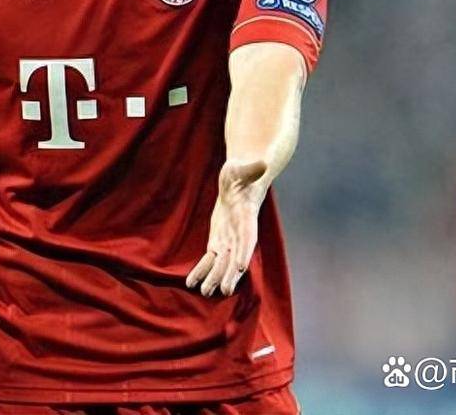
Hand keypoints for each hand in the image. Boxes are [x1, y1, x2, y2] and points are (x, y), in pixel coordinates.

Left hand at [185, 159, 267, 296]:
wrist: (239, 182)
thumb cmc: (242, 173)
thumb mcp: (243, 168)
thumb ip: (252, 169)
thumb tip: (264, 163)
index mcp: (247, 216)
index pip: (248, 237)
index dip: (244, 252)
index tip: (240, 267)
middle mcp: (240, 233)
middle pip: (235, 256)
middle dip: (229, 273)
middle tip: (224, 290)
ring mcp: (229, 239)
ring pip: (222, 262)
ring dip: (215, 277)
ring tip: (206, 293)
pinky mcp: (218, 240)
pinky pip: (210, 259)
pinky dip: (202, 270)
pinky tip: (192, 283)